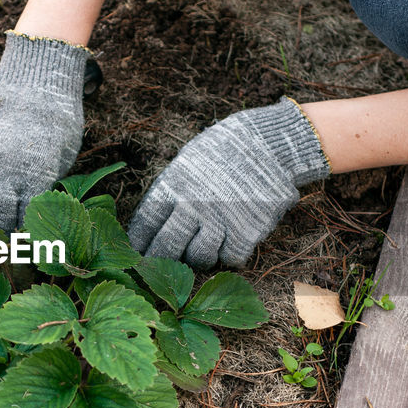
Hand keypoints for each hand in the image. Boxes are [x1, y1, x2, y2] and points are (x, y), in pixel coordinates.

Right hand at [0, 31, 90, 230]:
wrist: (33, 80)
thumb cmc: (56, 117)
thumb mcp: (61, 156)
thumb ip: (44, 182)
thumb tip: (30, 202)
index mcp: (34, 182)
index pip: (23, 222)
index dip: (23, 232)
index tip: (21, 235)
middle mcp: (5, 176)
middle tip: (0, 232)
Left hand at [128, 98, 330, 267]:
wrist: (271, 143)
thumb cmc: (226, 150)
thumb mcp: (189, 160)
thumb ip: (172, 190)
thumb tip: (153, 224)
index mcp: (174, 185)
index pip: (145, 224)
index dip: (139, 243)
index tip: (136, 253)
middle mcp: (193, 205)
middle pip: (167, 248)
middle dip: (162, 260)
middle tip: (164, 265)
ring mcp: (220, 220)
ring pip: (199, 259)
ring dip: (201, 257)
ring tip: (206, 246)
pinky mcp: (247, 232)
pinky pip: (231, 258)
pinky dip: (231, 254)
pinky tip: (233, 240)